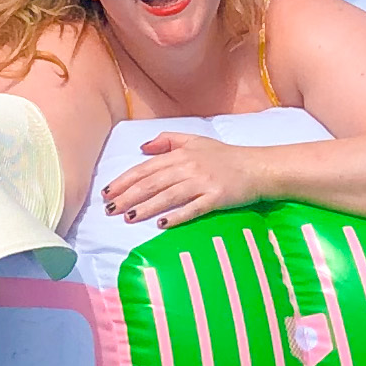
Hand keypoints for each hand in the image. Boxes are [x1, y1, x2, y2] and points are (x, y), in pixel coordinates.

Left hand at [103, 129, 269, 224]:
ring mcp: (203, 182)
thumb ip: (167, 141)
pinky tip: (162, 225)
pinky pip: (193, 208)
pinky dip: (176, 216)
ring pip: (168, 196)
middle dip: (128, 196)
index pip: (145, 168)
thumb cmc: (225, 156)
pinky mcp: (216, 197)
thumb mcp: (195, 140)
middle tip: (110, 210)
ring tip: (129, 218)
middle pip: (152, 183)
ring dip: (146, 208)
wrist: (258, 167)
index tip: (107, 192)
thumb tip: (142, 147)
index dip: (124, 180)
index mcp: (180, 154)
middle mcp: (188, 166)